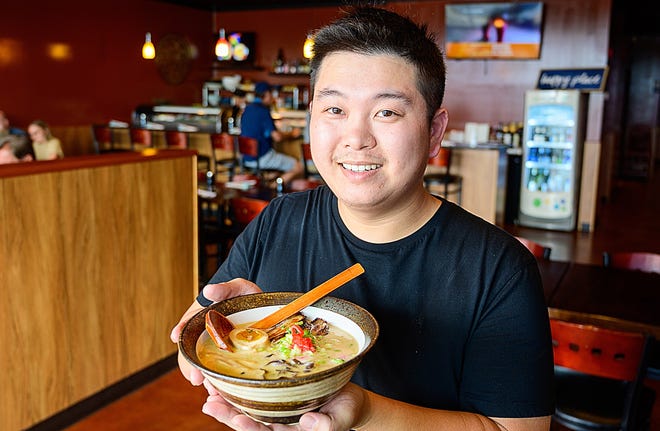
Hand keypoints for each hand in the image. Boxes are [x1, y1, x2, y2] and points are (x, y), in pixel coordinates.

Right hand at [169, 279, 261, 384]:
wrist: (263, 309)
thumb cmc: (246, 296)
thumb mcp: (238, 288)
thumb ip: (224, 289)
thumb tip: (209, 290)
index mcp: (201, 318)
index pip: (187, 324)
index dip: (180, 330)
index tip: (175, 335)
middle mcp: (203, 336)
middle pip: (190, 353)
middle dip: (190, 366)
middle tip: (196, 378)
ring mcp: (215, 350)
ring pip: (202, 367)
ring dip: (204, 379)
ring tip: (210, 389)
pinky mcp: (228, 361)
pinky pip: (218, 375)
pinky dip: (218, 385)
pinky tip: (220, 393)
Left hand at [200, 382, 365, 430]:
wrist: (349, 398)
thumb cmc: (347, 410)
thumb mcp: (342, 418)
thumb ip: (327, 425)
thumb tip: (308, 423)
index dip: (249, 427)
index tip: (236, 419)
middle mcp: (277, 421)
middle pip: (248, 421)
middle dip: (227, 413)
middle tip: (210, 403)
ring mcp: (275, 408)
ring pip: (246, 405)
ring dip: (226, 398)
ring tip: (209, 388)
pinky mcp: (276, 392)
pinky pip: (253, 390)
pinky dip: (237, 384)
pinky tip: (223, 377)